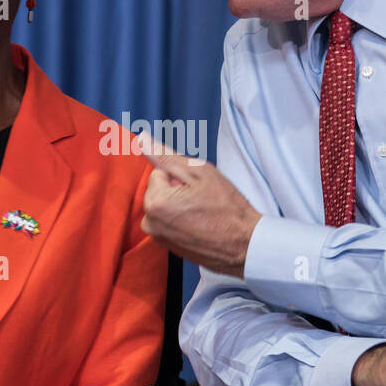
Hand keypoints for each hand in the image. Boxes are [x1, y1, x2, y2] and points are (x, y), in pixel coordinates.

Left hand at [138, 133, 260, 276]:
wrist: (244, 245)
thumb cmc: (226, 208)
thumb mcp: (199, 172)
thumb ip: (165, 155)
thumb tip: (141, 139)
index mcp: (155, 202)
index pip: (160, 172)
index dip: (181, 176)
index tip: (198, 188)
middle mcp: (150, 222)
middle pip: (159, 190)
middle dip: (178, 190)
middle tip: (202, 200)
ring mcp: (158, 237)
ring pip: (164, 206)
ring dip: (179, 205)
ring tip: (203, 213)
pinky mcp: (168, 247)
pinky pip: (169, 222)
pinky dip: (181, 220)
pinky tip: (201, 225)